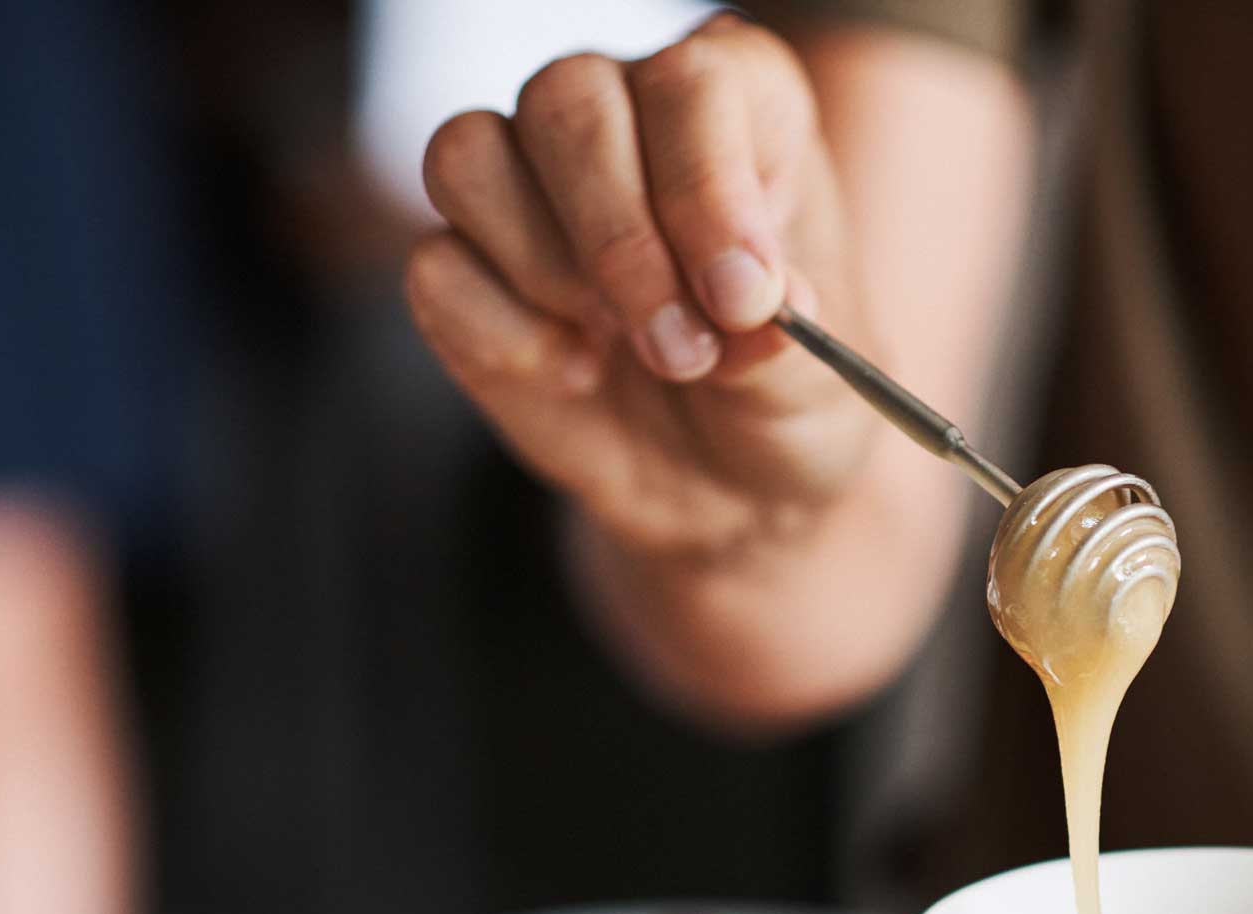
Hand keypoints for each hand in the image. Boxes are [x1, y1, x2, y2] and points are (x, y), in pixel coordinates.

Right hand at [403, 14, 869, 556]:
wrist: (727, 489)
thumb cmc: (783, 404)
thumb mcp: (816, 387)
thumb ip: (786, 338)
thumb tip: (751, 302)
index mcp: (736, 105)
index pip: (691, 84)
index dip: (706, 188)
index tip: (741, 298)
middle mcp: (621, 114)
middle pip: (566, 102)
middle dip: (622, 242)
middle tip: (681, 350)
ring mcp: (528, 184)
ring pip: (470, 155)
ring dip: (548, 270)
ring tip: (622, 349)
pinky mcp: (463, 267)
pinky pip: (436, 266)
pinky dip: (503, 334)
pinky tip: (573, 372)